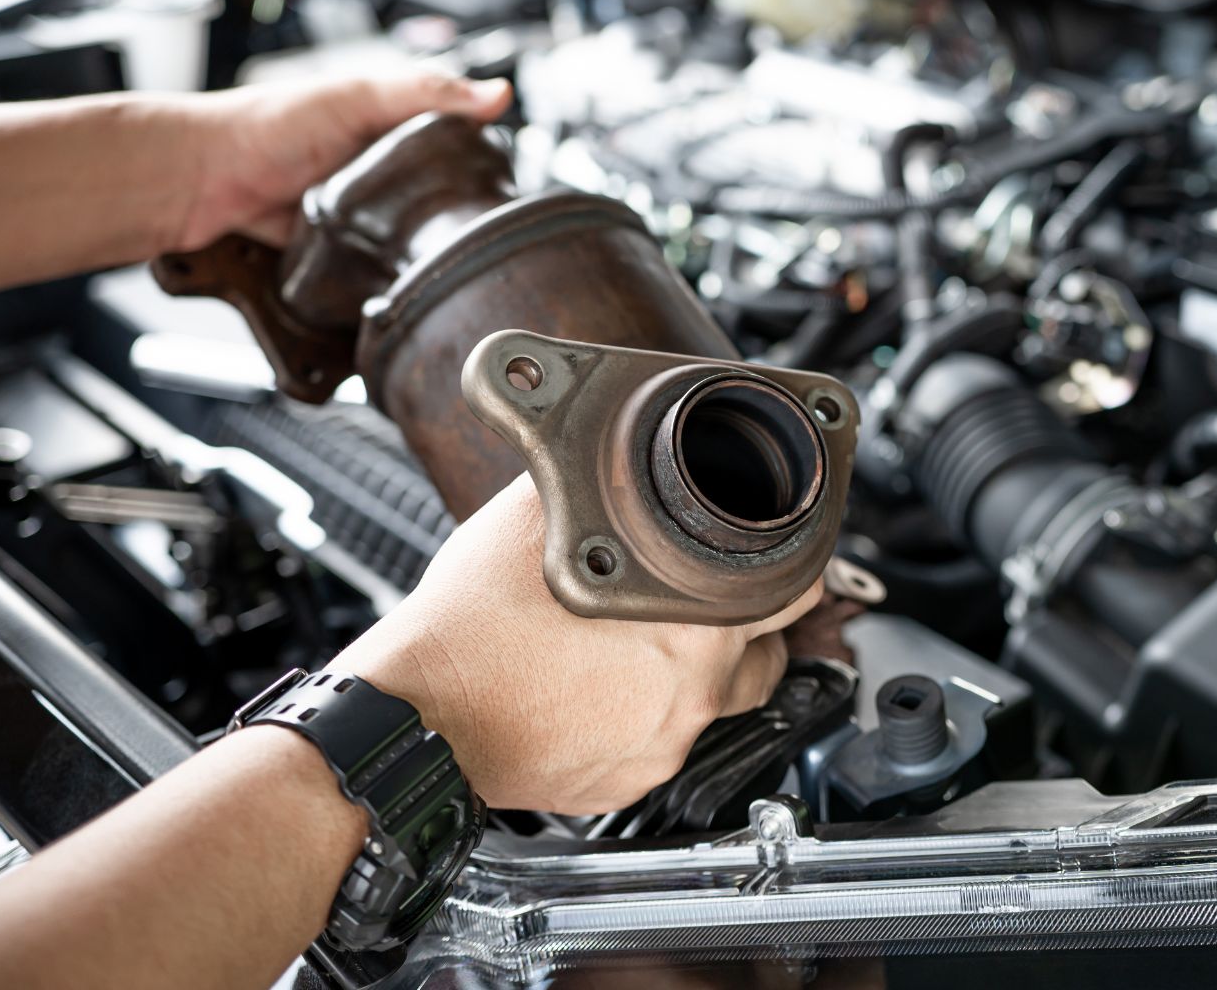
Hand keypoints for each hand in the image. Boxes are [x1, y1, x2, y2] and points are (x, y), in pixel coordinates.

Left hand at [170, 70, 513, 249]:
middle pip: (432, 199)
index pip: (452, 143)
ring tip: (438, 265)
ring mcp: (351, 212)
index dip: (481, 162)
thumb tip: (497, 94)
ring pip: (402, 238)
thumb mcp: (357, 97)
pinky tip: (392, 280)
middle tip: (473, 235)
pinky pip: (367, 268)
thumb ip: (425, 93)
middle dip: (449, 217)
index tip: (506, 185)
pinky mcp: (331, 250)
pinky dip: (377, 275)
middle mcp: (370, 169)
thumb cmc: (263, 126)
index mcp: (385, 126)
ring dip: (414, 252)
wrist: (196, 179)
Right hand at [332, 474, 817, 813]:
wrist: (419, 720)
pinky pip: (663, 744)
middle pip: (767, 654)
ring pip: (717, 703)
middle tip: (716, 600)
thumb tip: (596, 433)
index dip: (797, 566)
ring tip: (648, 645)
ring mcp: (664, 745)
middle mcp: (695, 692)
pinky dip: (648, 716)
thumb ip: (589, 475)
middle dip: (750, 624)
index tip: (787, 556)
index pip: (797, 591)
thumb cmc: (471, 626)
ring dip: (700, 672)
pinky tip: (605, 690)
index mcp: (695, 623)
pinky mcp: (628, 782)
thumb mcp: (534, 516)